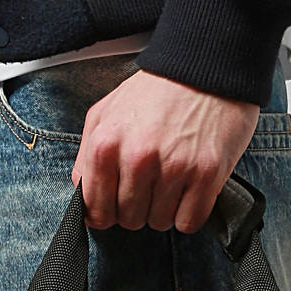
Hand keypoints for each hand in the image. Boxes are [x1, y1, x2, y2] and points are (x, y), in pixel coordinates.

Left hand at [70, 69, 260, 234]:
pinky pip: (189, 222)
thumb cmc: (155, 92)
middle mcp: (138, 158)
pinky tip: (189, 189)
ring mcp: (174, 167)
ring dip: (164, 209)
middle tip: (149, 184)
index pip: (95, 209)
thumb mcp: (105, 112)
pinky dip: (189, 212)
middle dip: (137, 207)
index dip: (105, 212)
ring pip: (159, 223)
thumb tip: (83, 194)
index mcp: (106, 144)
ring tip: (171, 180)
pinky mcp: (207, 174)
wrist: (206, 67)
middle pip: (128, 220)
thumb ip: (86, 155)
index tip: (115, 205)